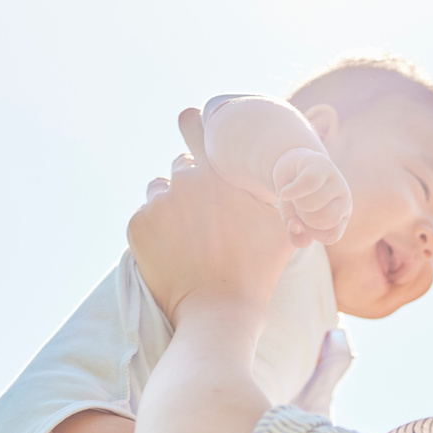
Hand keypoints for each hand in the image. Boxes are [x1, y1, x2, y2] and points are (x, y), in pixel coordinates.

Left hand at [127, 110, 296, 326]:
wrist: (220, 311)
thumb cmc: (257, 272)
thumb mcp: (281, 229)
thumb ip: (283, 197)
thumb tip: (293, 183)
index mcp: (219, 174)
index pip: (195, 127)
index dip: (192, 124)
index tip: (190, 121)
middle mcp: (187, 180)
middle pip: (180, 165)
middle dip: (189, 183)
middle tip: (202, 214)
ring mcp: (160, 202)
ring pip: (159, 190)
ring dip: (170, 205)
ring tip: (187, 236)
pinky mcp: (139, 225)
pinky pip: (144, 217)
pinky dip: (155, 231)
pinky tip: (173, 252)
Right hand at [271, 147, 351, 246]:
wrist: (291, 169)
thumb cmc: (297, 200)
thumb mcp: (296, 223)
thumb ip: (296, 236)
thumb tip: (296, 226)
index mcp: (342, 217)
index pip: (331, 236)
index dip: (312, 233)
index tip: (304, 222)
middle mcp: (344, 199)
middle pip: (325, 219)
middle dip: (305, 218)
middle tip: (300, 207)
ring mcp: (336, 180)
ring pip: (315, 202)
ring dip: (298, 204)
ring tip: (296, 197)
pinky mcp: (322, 164)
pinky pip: (309, 183)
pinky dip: (292, 192)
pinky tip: (285, 192)